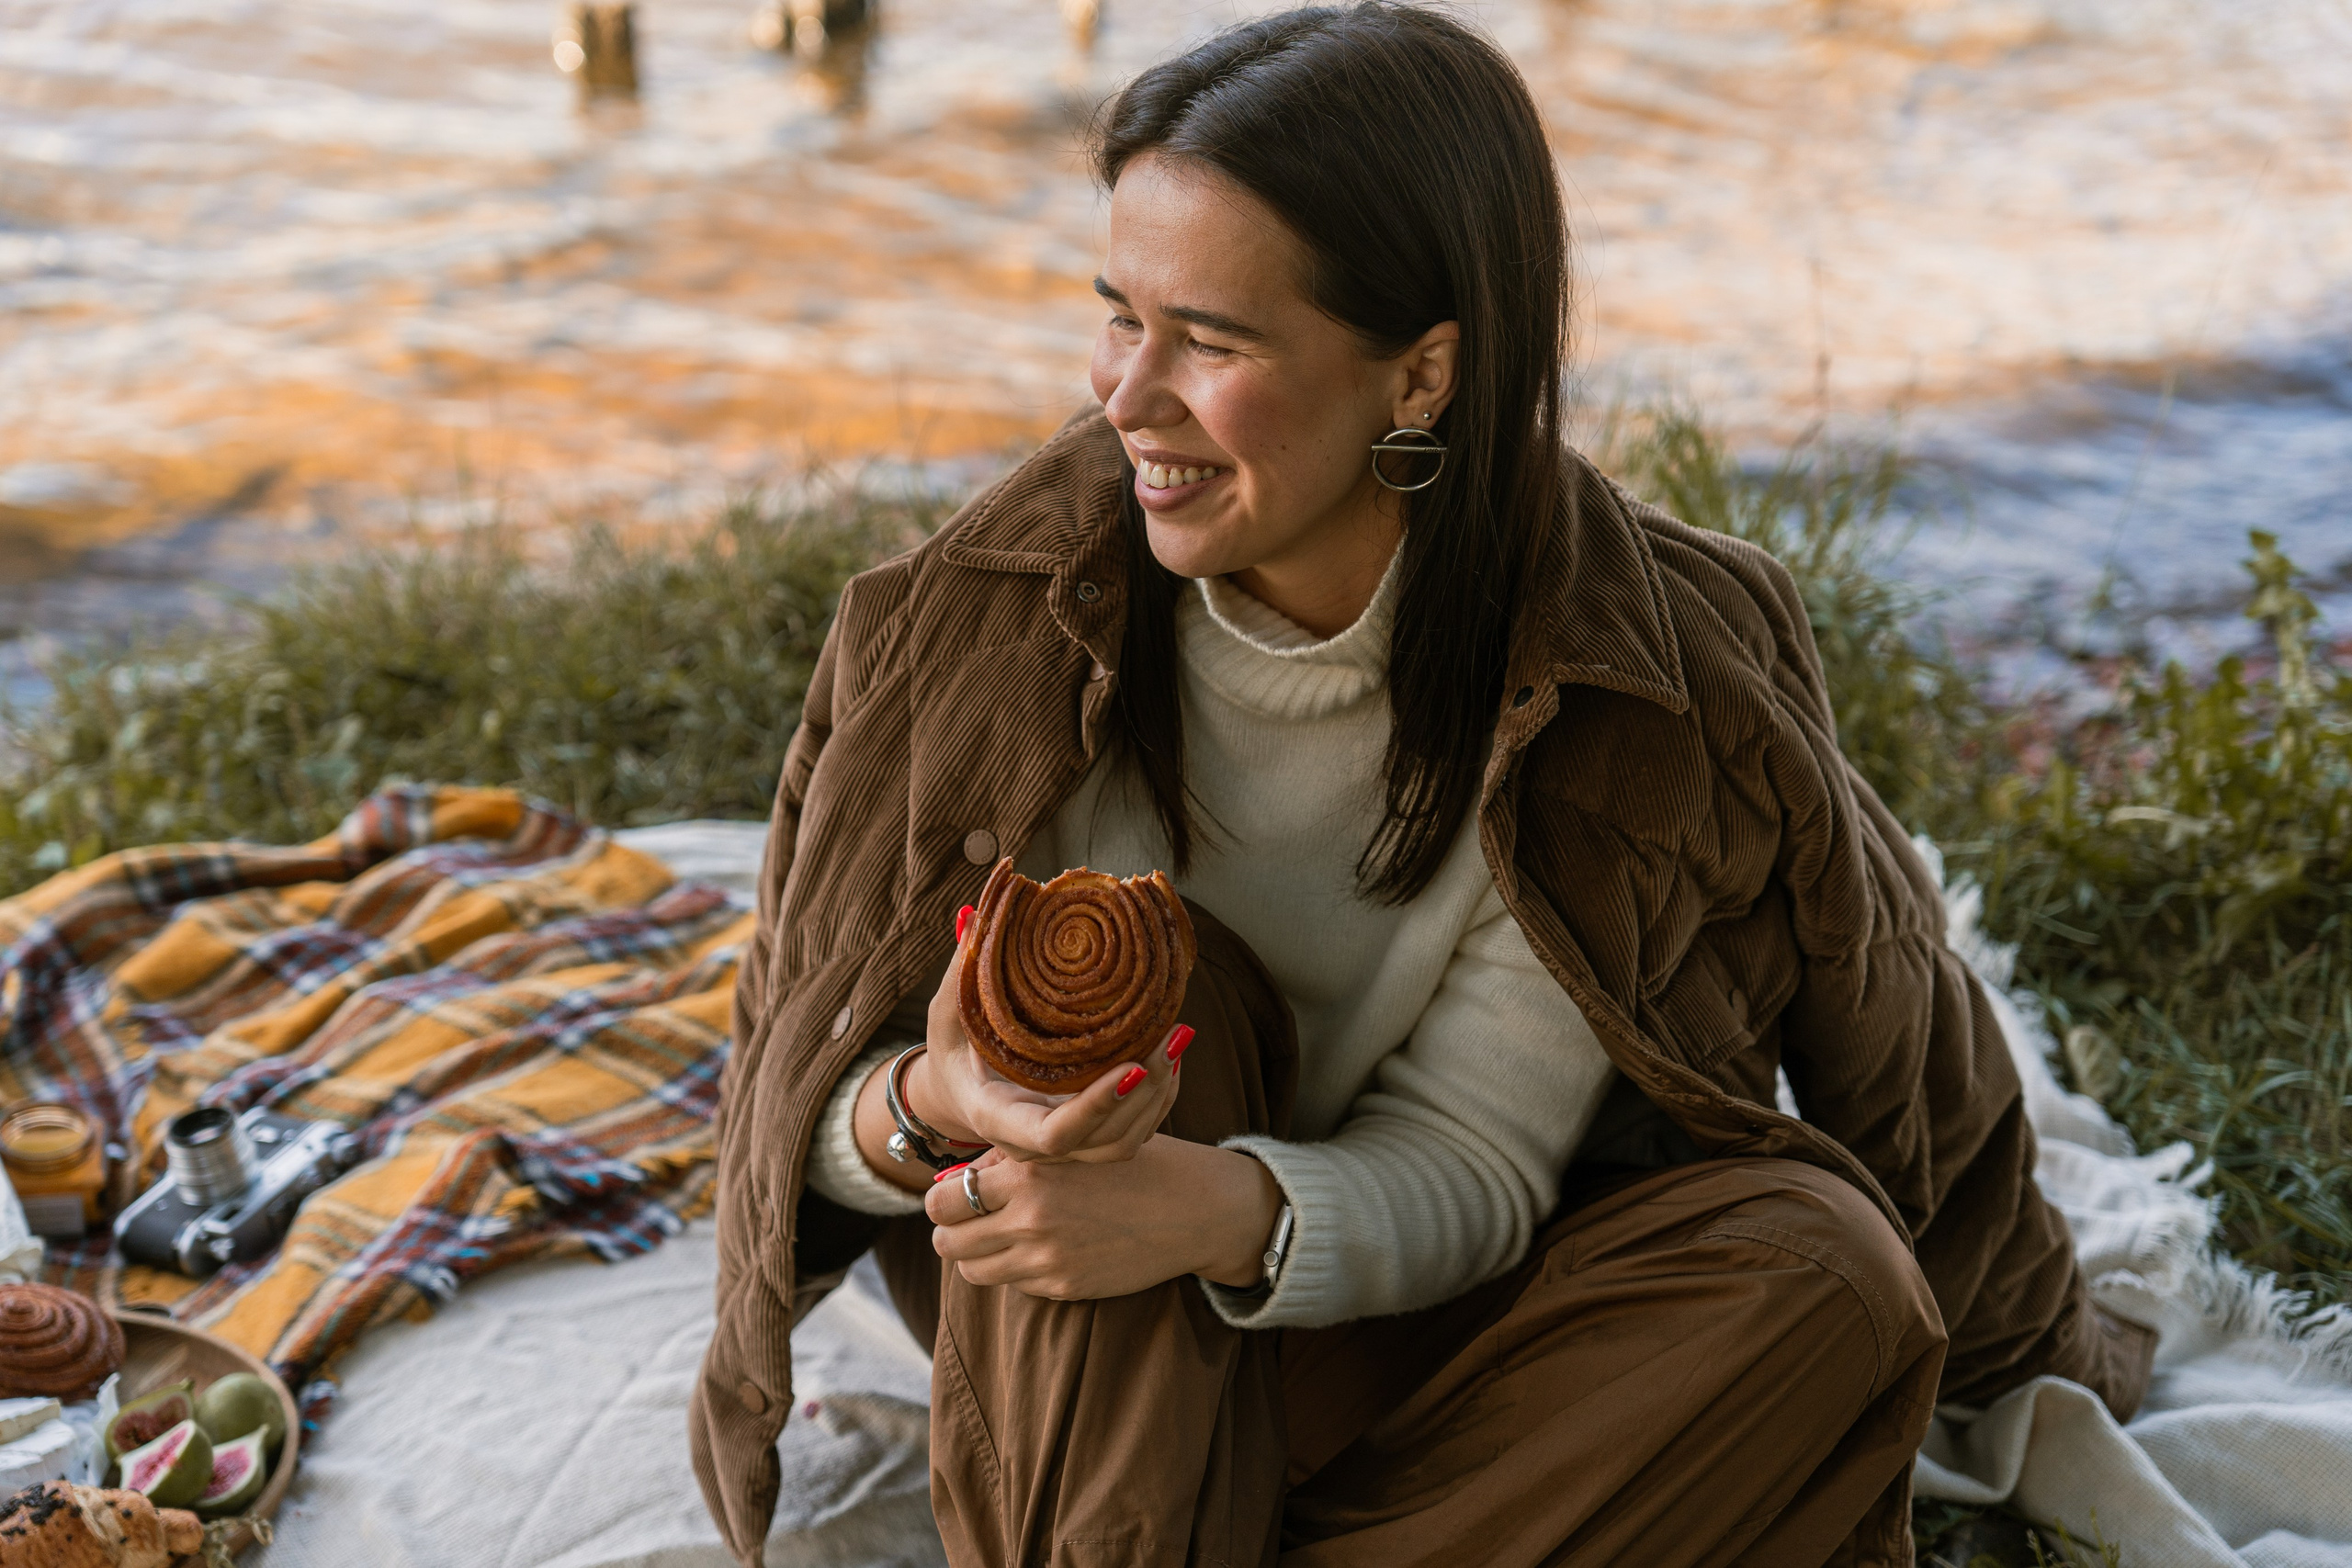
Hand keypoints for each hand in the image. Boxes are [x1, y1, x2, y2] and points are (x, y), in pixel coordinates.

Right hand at [906, 903, 1190, 1164]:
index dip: (1096, 1107)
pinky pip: (1134, 1129)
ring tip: (1177, 1038)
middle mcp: (1034, 1143)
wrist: (957, 1092)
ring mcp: (1065, 1145)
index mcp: (997, 1116)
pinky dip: (1159, 1096)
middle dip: (1147, 1092)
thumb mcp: (947, 1011)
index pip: (1054, 1134)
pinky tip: (1170, 1053)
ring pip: (1126, 1140)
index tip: (1133, 1066)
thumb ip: (962, 971)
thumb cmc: (953, 1048)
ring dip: (1160, 1095)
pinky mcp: (1088, 1136)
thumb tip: (973, 916)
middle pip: (1105, 1140)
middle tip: (1174, 1034)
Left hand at [925, 1137, 1281, 1299]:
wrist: (1192, 1209)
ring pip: (972, 1270)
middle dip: (951, 1229)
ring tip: (1000, 1233)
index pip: (941, 1200)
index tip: (954, 1191)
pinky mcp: (1064, 1288)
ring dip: (977, 1252)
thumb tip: (960, 1174)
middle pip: (946, 1242)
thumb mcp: (1069, 1143)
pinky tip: (1041, 1245)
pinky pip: (1013, 1283)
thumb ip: (1012, 1157)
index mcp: (1026, 1175)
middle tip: (969, 1217)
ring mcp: (1045, 1260)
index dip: (940, 1198)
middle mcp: (1029, 1220)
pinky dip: (1015, 1267)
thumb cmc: (1132, 1162)